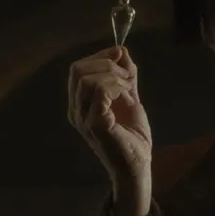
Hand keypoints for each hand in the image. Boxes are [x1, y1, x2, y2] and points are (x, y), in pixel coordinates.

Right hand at [67, 46, 152, 215]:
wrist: (138, 164)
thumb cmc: (132, 136)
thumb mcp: (129, 98)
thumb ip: (125, 76)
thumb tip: (121, 51)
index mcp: (79, 103)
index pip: (78, 68)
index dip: (100, 56)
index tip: (121, 56)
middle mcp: (76, 110)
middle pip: (77, 69)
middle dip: (105, 63)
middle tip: (127, 76)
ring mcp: (83, 118)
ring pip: (87, 78)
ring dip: (112, 75)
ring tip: (128, 88)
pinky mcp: (95, 125)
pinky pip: (99, 91)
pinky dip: (116, 86)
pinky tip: (127, 95)